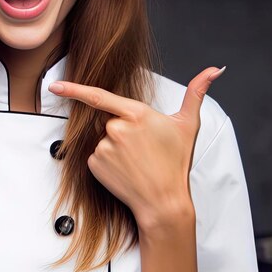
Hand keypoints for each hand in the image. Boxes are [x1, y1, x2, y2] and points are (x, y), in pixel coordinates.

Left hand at [48, 66, 225, 230]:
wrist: (163, 201)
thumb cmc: (175, 162)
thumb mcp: (187, 125)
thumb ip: (196, 92)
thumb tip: (216, 69)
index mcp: (136, 114)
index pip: (99, 96)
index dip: (74, 88)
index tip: (55, 84)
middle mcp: (116, 129)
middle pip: (108, 120)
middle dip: (121, 130)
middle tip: (141, 148)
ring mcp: (104, 147)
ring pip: (103, 138)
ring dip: (115, 146)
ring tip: (135, 161)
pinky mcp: (95, 164)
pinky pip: (96, 155)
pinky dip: (106, 160)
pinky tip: (124, 170)